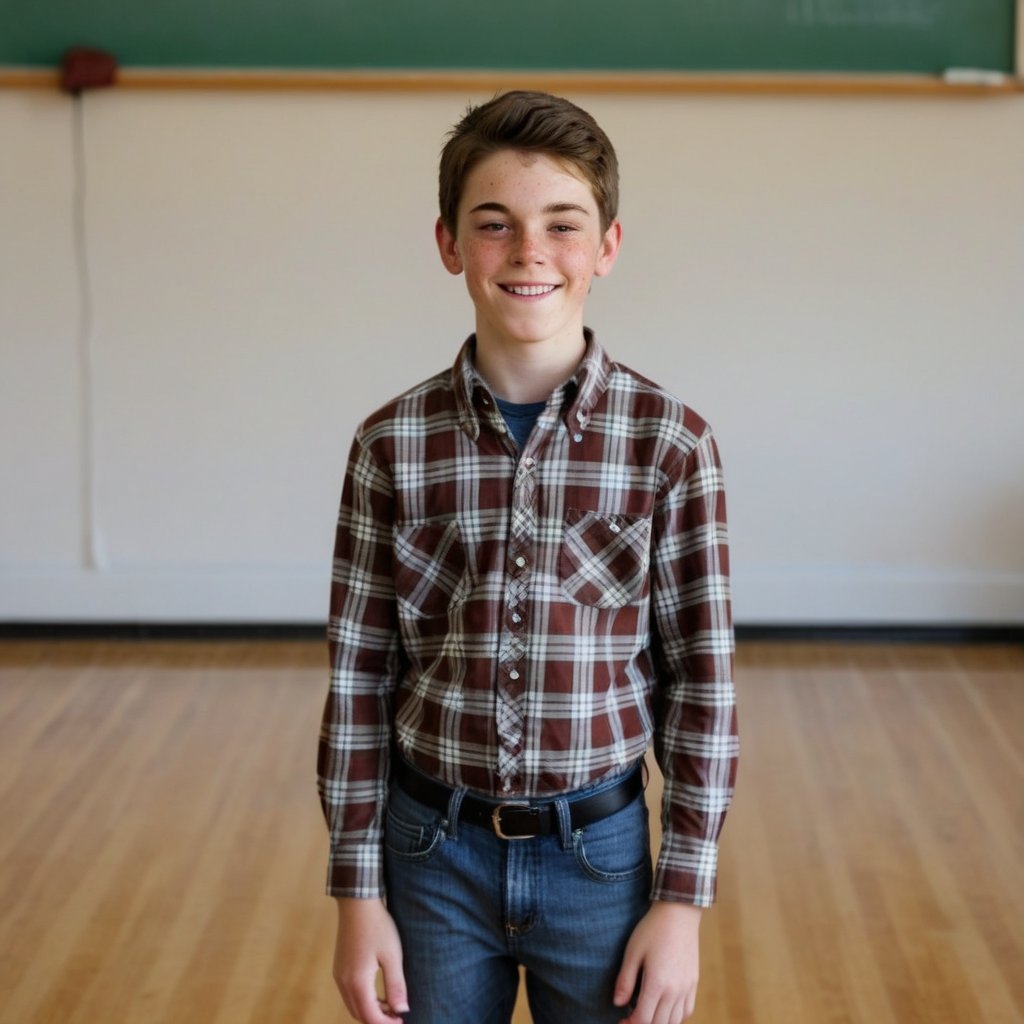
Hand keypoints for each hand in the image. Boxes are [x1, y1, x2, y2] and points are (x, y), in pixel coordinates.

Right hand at [332, 897, 408, 1022]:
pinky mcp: (340, 967)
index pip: (370, 1017)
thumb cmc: (377, 927)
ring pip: (353, 1005)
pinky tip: (378, 992)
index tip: (401, 1022)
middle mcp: (344, 982)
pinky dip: (363, 999)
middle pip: (359, 1015)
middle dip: (378, 1020)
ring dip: (371, 1011)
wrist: (357, 903)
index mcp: (357, 982)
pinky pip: (350, 993)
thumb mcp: (392, 956)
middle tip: (397, 1016)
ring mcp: (339, 975)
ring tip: (391, 1006)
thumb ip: (395, 985)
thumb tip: (401, 1010)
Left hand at [613, 901, 701, 1023]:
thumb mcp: (633, 952)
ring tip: (647, 1013)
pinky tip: (664, 1009)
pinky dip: (675, 1017)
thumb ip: (625, 980)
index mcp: (657, 983)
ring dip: (659, 1022)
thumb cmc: (652, 930)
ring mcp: (687, 987)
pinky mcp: (694, 982)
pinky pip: (687, 1010)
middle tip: (630, 1017)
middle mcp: (675, 990)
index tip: (621, 1020)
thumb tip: (617, 1003)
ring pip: (675, 1021)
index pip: (643, 1019)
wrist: (679, 913)